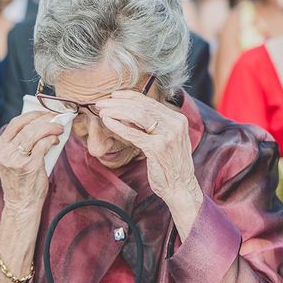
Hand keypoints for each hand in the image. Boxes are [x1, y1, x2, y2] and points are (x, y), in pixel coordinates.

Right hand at [0, 111, 63, 212]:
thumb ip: (19, 143)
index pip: (15, 123)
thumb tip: (41, 124)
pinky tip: (56, 140)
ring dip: (50, 127)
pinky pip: (43, 144)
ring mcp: (16, 159)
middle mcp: (4, 152)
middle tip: (56, 118)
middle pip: (26, 126)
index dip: (33, 115)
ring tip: (59, 128)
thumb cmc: (21, 181)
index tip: (45, 113)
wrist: (21, 204)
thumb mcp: (12, 159)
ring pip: (35, 133)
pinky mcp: (29, 165)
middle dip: (44, 119)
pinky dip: (51, 139)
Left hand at [96, 91, 201, 206]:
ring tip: (102, 110)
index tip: (114, 95)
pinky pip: (133, 133)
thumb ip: (149, 127)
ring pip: (137, 115)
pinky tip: (107, 121)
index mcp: (178, 119)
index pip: (150, 102)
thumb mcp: (164, 140)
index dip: (130, 96)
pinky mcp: (157, 147)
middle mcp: (175, 123)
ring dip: (116, 110)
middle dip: (118, 102)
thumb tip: (126, 114)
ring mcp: (167, 135)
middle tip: (101, 102)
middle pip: (142, 106)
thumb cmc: (169, 166)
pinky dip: (118, 125)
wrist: (180, 187)